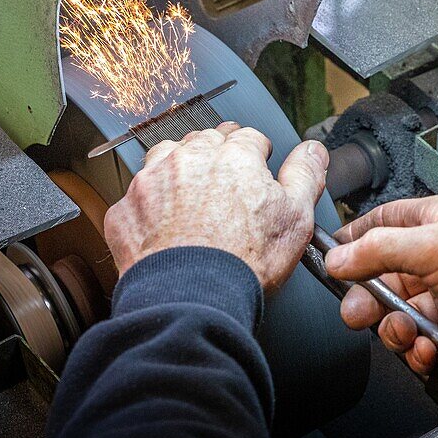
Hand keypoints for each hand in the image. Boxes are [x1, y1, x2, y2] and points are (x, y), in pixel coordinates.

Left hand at [104, 122, 329, 289]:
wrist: (192, 300)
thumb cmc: (244, 261)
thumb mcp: (296, 217)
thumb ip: (305, 175)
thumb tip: (313, 150)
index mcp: (234, 156)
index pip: (248, 137)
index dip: (256, 155)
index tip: (256, 172)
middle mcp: (190, 159)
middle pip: (206, 141)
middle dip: (218, 157)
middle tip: (227, 190)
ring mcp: (151, 181)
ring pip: (166, 157)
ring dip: (179, 171)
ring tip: (193, 201)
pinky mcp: (124, 210)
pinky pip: (137, 196)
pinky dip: (149, 206)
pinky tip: (163, 226)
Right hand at [325, 195, 437, 374]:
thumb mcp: (431, 245)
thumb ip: (378, 249)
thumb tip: (338, 256)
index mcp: (431, 222)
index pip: (381, 223)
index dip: (354, 238)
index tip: (330, 256)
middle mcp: (433, 256)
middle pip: (380, 275)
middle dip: (365, 297)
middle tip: (357, 312)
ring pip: (394, 313)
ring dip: (393, 328)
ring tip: (404, 331)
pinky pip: (415, 341)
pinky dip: (416, 349)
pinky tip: (427, 346)